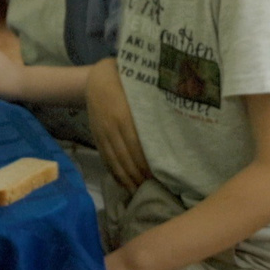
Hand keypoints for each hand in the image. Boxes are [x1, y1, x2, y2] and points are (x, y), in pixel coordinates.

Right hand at [88, 61, 151, 191]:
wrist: (98, 79)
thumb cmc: (128, 85)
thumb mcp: (141, 95)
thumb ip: (153, 113)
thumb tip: (173, 134)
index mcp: (125, 117)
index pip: (136, 147)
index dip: (146, 165)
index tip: (159, 177)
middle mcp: (111, 127)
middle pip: (125, 158)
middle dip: (138, 177)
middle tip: (152, 190)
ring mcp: (102, 133)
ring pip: (114, 161)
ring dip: (126, 179)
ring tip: (139, 191)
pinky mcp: (96, 137)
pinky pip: (105, 158)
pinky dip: (114, 173)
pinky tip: (123, 183)